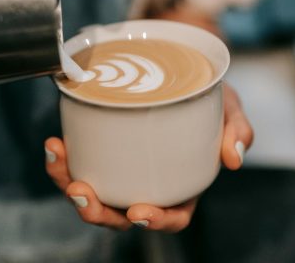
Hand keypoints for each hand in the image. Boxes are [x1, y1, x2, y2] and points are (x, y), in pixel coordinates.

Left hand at [44, 85, 252, 231]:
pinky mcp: (105, 147)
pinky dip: (66, 158)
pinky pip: (82, 161)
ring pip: (95, 190)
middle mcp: (149, 180)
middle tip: (81, 190)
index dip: (156, 221)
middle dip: (96, 210)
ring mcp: (124, 166)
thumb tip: (234, 159)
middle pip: (120, 212)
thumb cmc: (207, 99)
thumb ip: (238, 131)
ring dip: (69, 182)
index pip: (172, 214)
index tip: (138, 212)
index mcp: (182, 183)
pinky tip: (56, 143)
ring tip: (57, 157)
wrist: (183, 75)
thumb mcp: (229, 109)